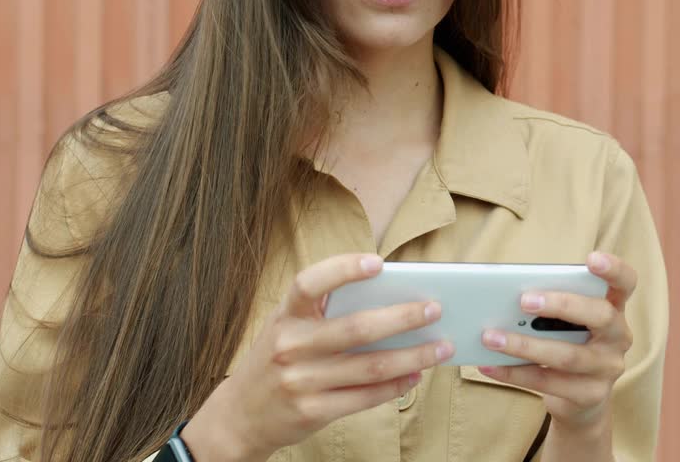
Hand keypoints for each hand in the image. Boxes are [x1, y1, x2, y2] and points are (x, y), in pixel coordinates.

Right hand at [181, 253, 452, 461]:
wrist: (239, 416)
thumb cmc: (275, 361)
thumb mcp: (286, 328)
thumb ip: (323, 314)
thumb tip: (388, 301)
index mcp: (284, 316)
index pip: (308, 284)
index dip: (343, 270)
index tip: (378, 262)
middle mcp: (289, 346)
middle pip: (356, 328)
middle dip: (403, 317)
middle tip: (434, 309)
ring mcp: (300, 381)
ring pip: (371, 366)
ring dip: (413, 356)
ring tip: (440, 347)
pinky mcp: (312, 411)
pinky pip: (366, 396)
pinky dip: (396, 385)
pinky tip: (415, 375)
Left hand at [476, 251, 635, 432]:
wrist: (579, 400)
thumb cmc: (567, 344)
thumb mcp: (566, 322)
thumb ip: (550, 307)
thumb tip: (505, 296)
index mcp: (614, 308)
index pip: (625, 283)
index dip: (613, 269)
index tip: (591, 258)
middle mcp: (618, 336)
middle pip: (600, 315)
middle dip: (561, 305)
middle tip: (524, 300)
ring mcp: (608, 368)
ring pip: (567, 355)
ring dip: (524, 346)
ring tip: (490, 337)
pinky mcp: (591, 395)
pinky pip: (548, 383)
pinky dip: (514, 373)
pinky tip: (489, 365)